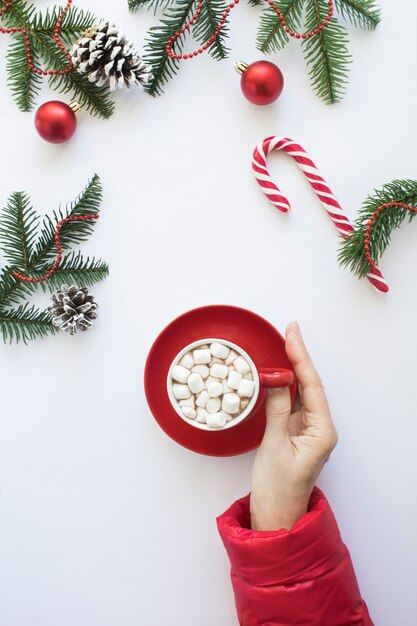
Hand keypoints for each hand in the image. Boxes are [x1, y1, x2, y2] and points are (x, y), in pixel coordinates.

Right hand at [250, 321, 337, 530]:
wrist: (275, 517)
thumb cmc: (278, 490)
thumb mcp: (273, 446)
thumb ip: (276, 409)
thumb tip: (277, 378)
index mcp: (322, 432)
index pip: (312, 386)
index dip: (301, 357)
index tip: (291, 334)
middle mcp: (319, 428)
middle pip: (310, 385)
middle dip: (298, 356)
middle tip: (289, 330)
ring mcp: (308, 431)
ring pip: (301, 392)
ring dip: (292, 368)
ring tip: (283, 343)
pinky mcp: (296, 433)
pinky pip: (292, 403)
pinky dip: (285, 386)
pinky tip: (279, 372)